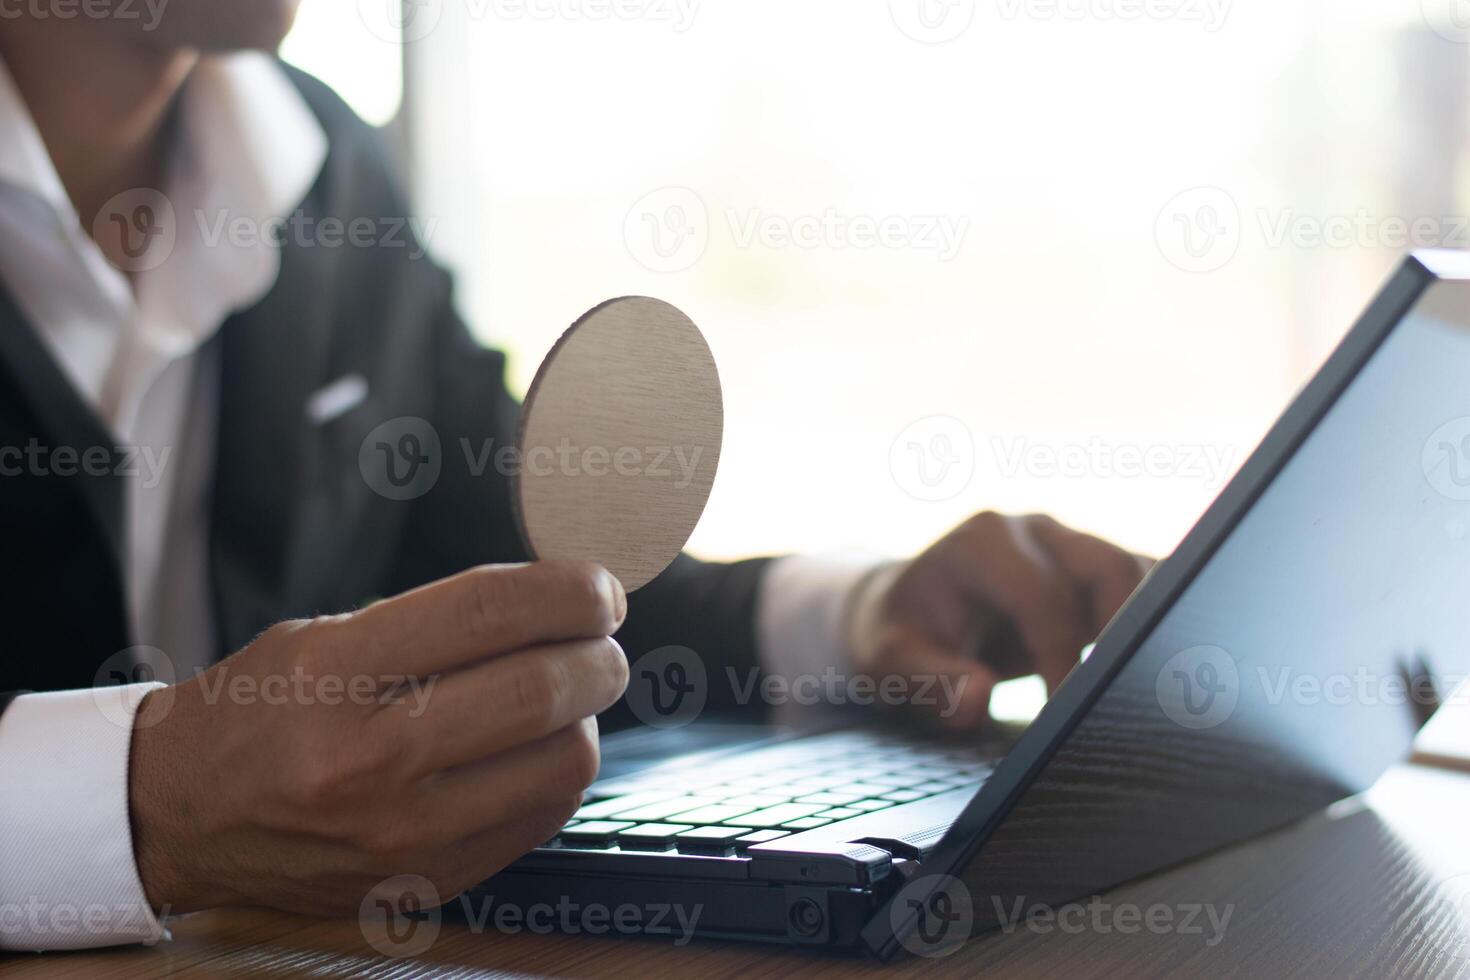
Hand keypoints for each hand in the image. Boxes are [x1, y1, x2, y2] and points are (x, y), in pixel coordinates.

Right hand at [128, 561, 628, 915]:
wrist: (182, 817)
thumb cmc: (261, 712)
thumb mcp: (324, 636)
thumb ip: (438, 619)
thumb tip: (558, 603)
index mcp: (336, 674)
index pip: (491, 611)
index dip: (569, 591)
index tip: (598, 588)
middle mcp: (369, 758)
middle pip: (542, 688)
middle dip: (598, 653)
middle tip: (600, 639)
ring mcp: (402, 833)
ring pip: (563, 759)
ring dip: (584, 715)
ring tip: (562, 696)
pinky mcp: (427, 879)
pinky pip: (543, 814)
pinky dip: (556, 771)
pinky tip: (532, 749)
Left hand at [848, 512, 1150, 729]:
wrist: (906, 610)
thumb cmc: (898, 633)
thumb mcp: (889, 661)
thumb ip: (930, 681)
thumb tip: (978, 701)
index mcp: (981, 543)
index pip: (1042, 597)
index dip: (1059, 658)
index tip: (1061, 713)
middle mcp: (1033, 532)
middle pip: (1108, 568)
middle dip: (1120, 637)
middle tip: (1112, 703)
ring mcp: (1068, 544)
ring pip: (1138, 574)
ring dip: (1144, 630)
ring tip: (1132, 691)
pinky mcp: (1092, 570)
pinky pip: (1143, 586)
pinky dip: (1153, 625)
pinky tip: (1148, 673)